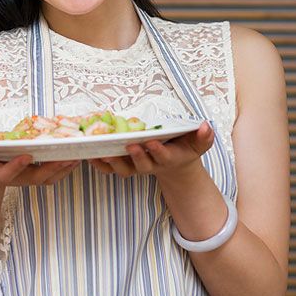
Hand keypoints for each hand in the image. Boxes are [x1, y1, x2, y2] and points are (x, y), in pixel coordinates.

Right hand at [0, 132, 79, 188]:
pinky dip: (65, 166)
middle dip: (51, 169)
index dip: (16, 167)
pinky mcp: (33, 174)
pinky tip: (77, 152)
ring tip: (78, 154)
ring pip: (48, 178)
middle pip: (35, 179)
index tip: (26, 156)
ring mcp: (24, 178)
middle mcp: (12, 177)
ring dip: (63, 168)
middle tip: (66, 155)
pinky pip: (53, 174)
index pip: (6, 174)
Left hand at [88, 122, 214, 179]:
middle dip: (135, 156)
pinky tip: (89, 154)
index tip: (151, 142)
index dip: (156, 151)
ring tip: (102, 151)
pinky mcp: (124, 166)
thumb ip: (203, 137)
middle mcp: (151, 165)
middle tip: (127, 145)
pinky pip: (110, 168)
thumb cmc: (185, 148)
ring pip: (123, 169)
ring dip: (112, 162)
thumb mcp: (198, 143)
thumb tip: (206, 126)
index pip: (162, 156)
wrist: (174, 163)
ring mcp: (136, 167)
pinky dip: (100, 164)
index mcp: (168, 159)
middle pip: (141, 165)